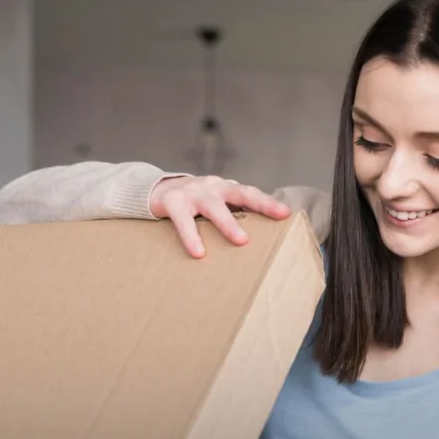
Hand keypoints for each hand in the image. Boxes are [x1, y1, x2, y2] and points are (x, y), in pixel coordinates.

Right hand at [149, 175, 291, 257]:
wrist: (153, 191)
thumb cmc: (192, 203)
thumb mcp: (213, 204)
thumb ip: (231, 215)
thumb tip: (259, 240)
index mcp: (225, 188)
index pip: (250, 193)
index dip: (268, 202)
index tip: (286, 213)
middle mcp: (212, 186)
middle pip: (240, 192)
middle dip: (260, 204)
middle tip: (277, 216)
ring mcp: (192, 192)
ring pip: (213, 206)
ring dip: (228, 223)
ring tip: (241, 240)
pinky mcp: (172, 201)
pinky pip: (183, 220)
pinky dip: (191, 236)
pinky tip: (198, 252)